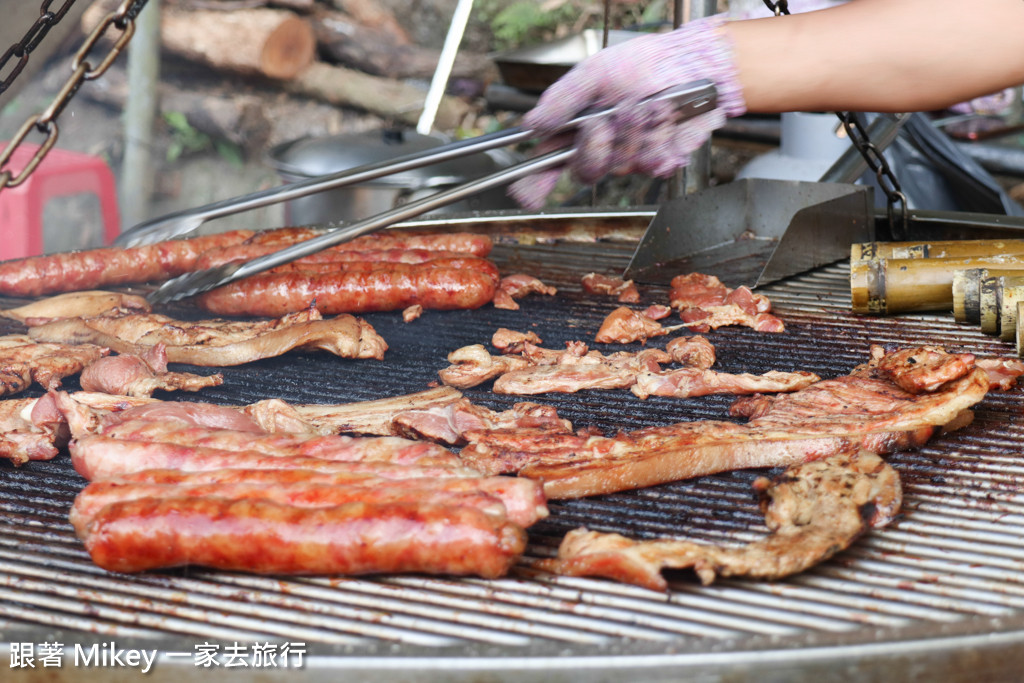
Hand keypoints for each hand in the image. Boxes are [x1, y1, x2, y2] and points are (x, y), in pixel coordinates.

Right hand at [508, 16, 746, 208]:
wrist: (693, 67)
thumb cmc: (644, 64)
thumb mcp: (596, 72)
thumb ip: (563, 98)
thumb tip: (531, 124)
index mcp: (576, 128)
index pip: (548, 162)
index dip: (535, 183)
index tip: (526, 195)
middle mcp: (600, 148)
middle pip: (584, 170)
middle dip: (596, 145)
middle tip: (605, 120)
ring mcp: (629, 159)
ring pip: (621, 165)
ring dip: (635, 133)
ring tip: (647, 107)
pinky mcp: (658, 163)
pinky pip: (651, 164)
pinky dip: (659, 140)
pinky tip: (665, 122)